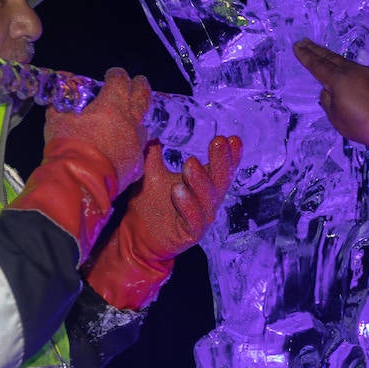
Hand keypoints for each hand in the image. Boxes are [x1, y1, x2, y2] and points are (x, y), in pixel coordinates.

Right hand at [44, 67, 151, 191]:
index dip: (116, 75)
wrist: (80, 182)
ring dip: (137, 120)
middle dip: (140, 86)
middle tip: (139, 81)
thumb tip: (56, 100)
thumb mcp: (57, 122)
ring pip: (142, 126)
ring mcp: (136, 144)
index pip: (119, 81)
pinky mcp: (137, 164)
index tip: (113, 74)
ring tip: (132, 119)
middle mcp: (129, 122)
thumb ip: (59, 108)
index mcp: (111, 105)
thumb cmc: (68, 148)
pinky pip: (138, 151)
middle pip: (141, 97)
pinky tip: (125, 149)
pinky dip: (131, 146)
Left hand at [86, 134, 242, 308]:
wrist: (137, 237)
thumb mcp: (152, 175)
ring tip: (190, 163)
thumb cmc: (149, 206)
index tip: (231, 138)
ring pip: (208, 200)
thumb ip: (154, 155)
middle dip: (221, 161)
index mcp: (202, 186)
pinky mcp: (190, 235)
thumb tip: (152, 130)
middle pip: (219, 180)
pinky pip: (193, 220)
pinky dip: (188, 206)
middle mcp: (206, 202)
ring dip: (201, 181)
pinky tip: (179, 191)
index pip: (220, 168)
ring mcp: (201, 219)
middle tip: (218, 142)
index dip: (229, 155)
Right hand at [292, 38, 368, 147]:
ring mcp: (367, 72)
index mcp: (338, 79)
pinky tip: (344, 72)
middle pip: (330, 57)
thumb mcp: (334, 116)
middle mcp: (352, 70)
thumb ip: (327, 99)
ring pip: (345, 62)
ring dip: (331, 58)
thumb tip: (329, 89)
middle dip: (315, 50)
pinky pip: (357, 70)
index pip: (317, 65)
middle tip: (304, 41)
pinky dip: (347, 69)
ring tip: (321, 54)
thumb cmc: (359, 125)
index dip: (305, 56)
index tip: (297, 47)